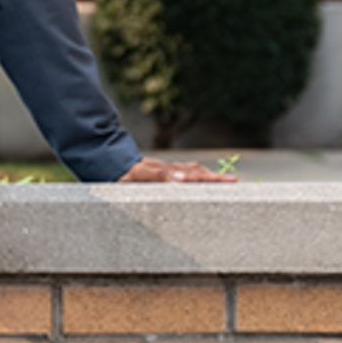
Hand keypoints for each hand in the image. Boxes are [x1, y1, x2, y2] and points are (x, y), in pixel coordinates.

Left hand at [117, 157, 236, 183]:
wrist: (107, 159)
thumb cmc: (120, 173)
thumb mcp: (136, 177)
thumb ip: (157, 177)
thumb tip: (180, 177)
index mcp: (164, 171)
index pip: (190, 175)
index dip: (207, 179)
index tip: (225, 181)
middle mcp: (167, 169)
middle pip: (195, 171)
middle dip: (215, 177)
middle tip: (234, 183)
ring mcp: (164, 169)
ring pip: (191, 170)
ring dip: (207, 176)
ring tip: (224, 182)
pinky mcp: (160, 171)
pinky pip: (184, 172)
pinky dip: (197, 176)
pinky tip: (201, 182)